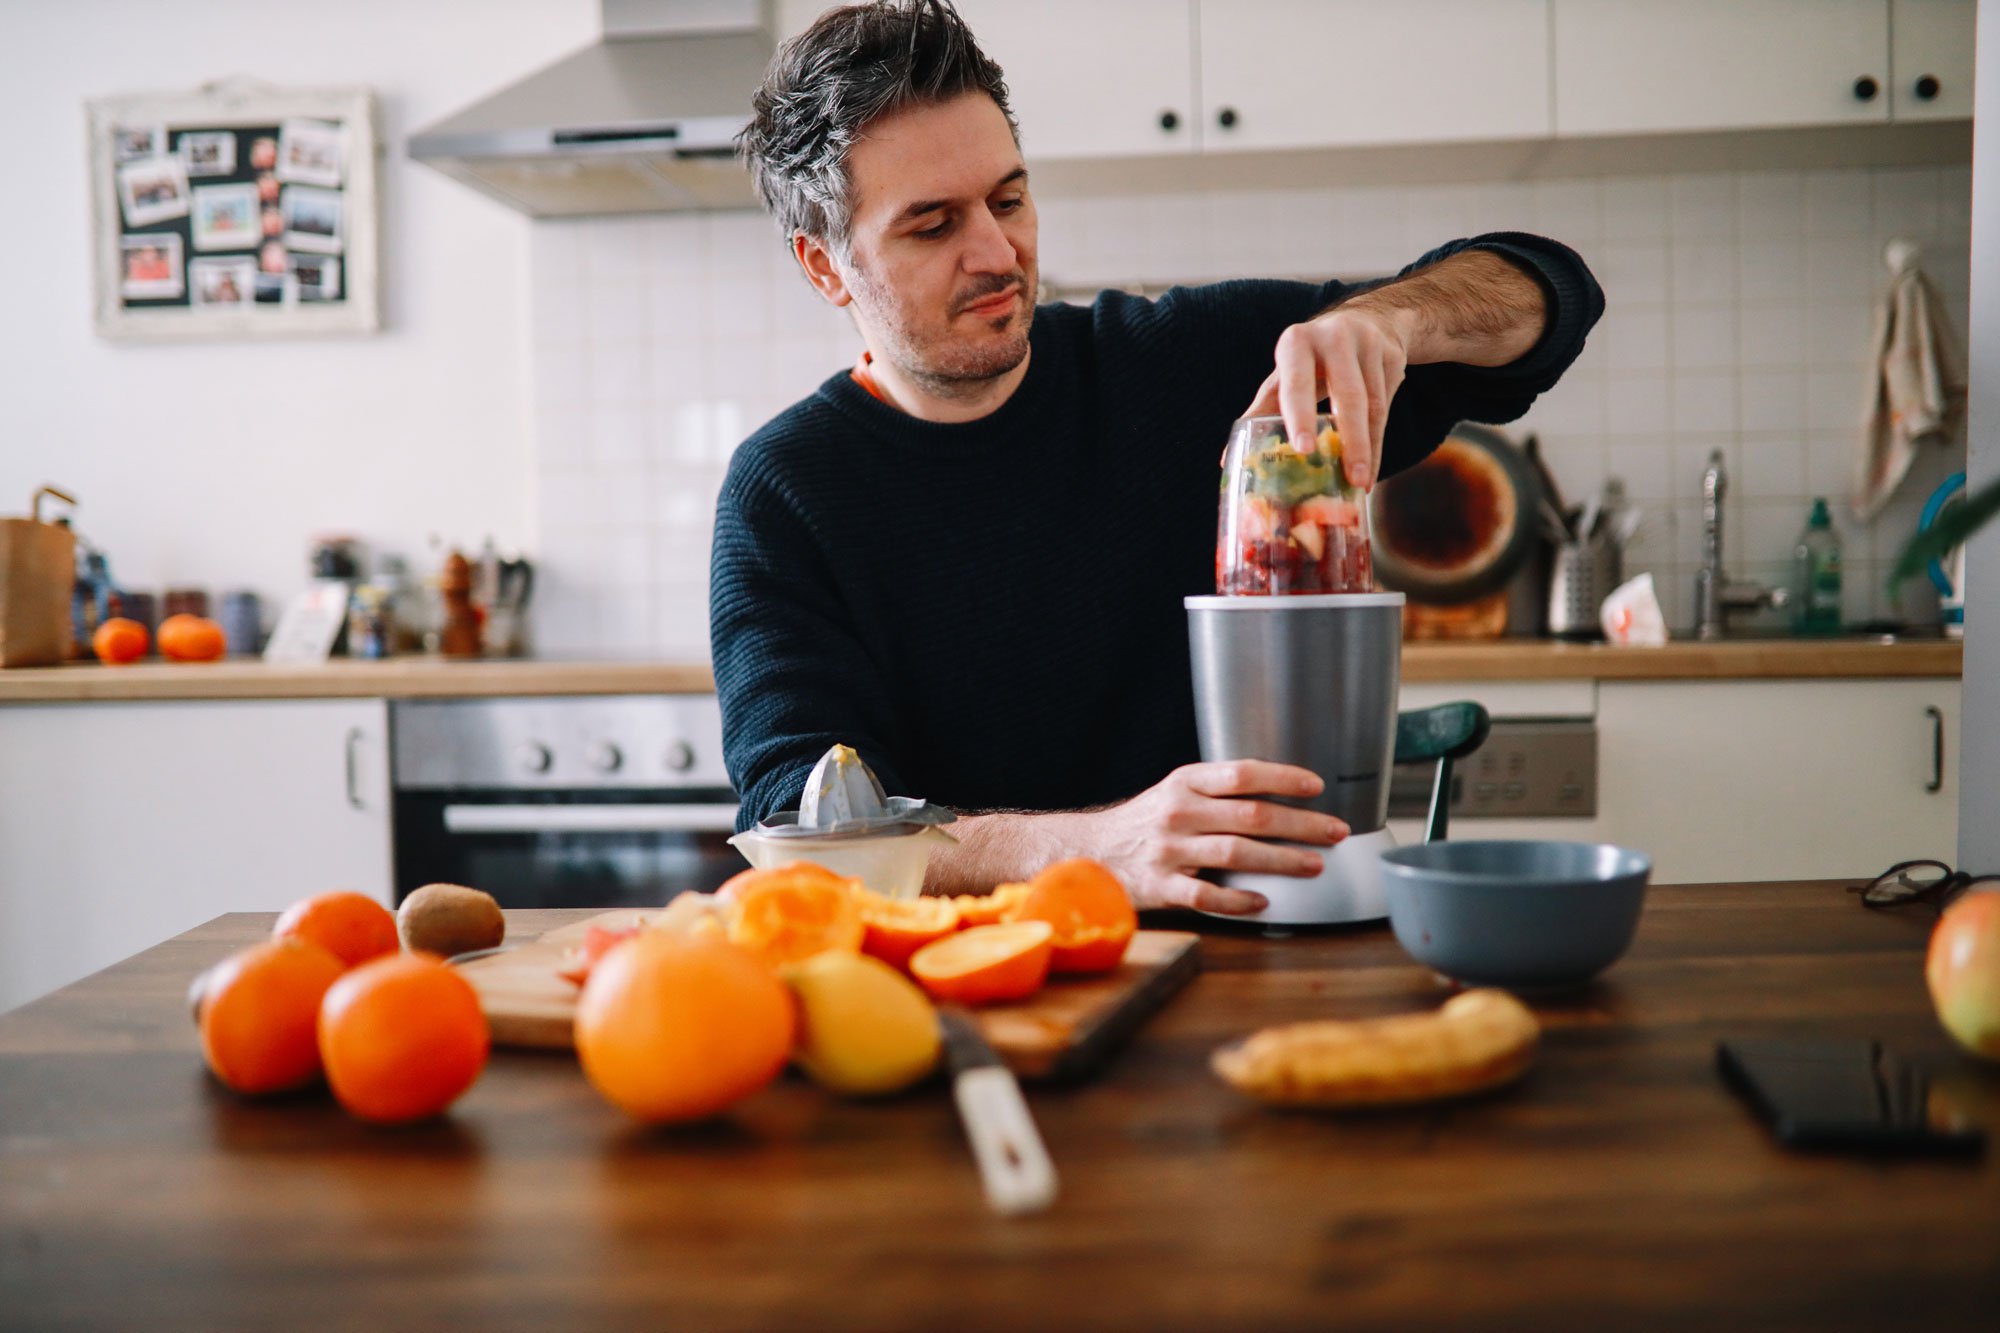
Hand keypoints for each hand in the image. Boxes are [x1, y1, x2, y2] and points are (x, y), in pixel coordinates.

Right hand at [1072, 761, 1349, 914]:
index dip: (1282, 778)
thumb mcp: (1176, 791)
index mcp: (1185, 782)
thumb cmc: (1147, 822)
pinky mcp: (1160, 887)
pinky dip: (1238, 900)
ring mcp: (1168, 851)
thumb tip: (1282, 793)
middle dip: (1300, 824)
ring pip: (1236, 853)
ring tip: (1314, 865)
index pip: (1241, 773)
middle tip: (1335, 831)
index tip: (1317, 786)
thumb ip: (1219, 790)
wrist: (1089, 851)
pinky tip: (1264, 901)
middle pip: (1249, 815)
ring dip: (1281, 860)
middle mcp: (1178, 812)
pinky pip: (1207, 895)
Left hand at [1242, 306, 1410, 489]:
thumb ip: (1263, 410)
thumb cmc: (1313, 358)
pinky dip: (1378, 441)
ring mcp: (1369, 344)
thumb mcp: (1285, 374)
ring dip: (1367, 448)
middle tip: (1350, 477)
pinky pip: (1387, 405)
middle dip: (1350, 439)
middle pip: (1348, 394)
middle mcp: (1334, 337)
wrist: (1366, 319)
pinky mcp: (1393, 356)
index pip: (1297, 382)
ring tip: (1361, 484)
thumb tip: (1227, 460)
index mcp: (1297, 342)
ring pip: (1373, 404)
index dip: (1300, 415)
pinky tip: (1370, 467)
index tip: (1303, 448)